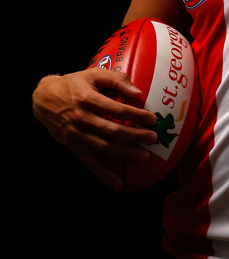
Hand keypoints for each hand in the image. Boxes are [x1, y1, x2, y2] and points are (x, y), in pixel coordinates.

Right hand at [32, 70, 157, 189]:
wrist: (44, 99)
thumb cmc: (74, 84)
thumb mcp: (94, 74)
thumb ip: (117, 80)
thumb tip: (138, 93)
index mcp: (87, 99)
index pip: (116, 109)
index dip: (135, 115)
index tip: (151, 119)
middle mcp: (81, 118)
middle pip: (112, 131)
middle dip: (135, 136)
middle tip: (153, 137)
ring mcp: (77, 135)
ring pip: (104, 148)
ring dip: (126, 154)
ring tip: (144, 155)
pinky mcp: (74, 146)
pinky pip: (90, 163)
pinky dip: (104, 175)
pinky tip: (118, 183)